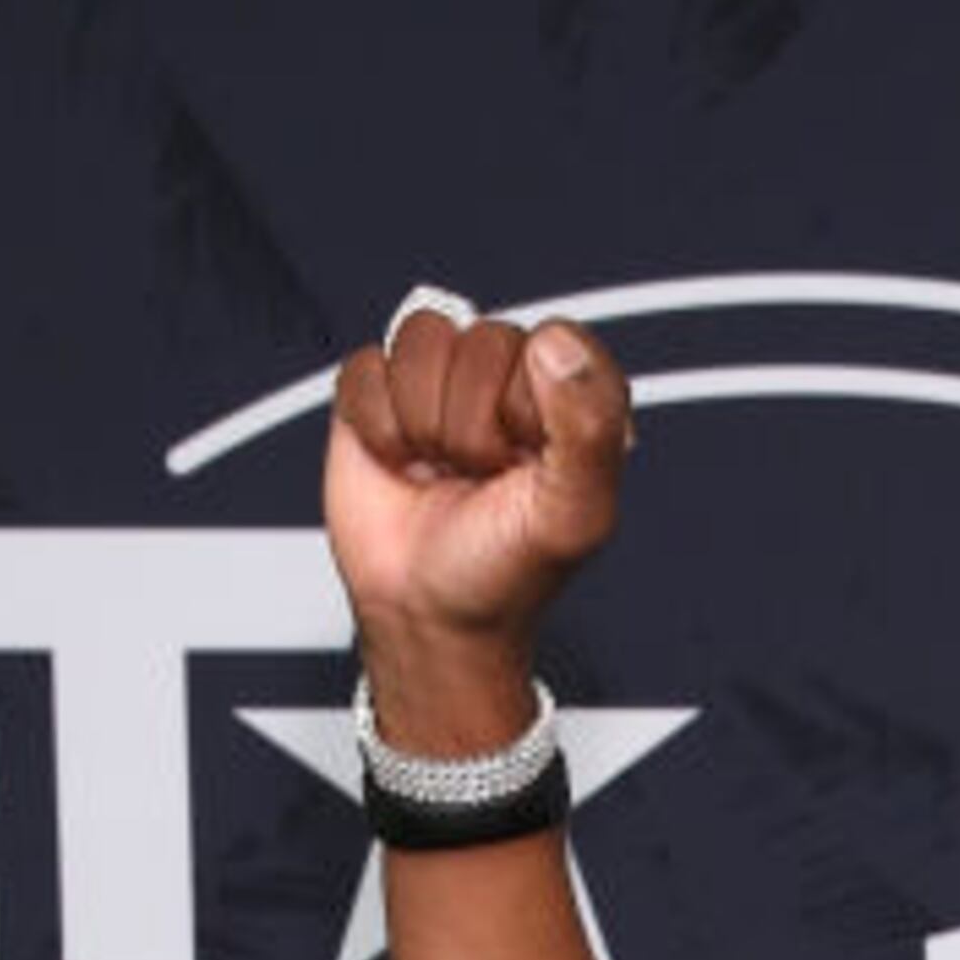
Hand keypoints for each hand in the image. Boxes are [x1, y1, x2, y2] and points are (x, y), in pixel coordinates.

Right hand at [324, 296, 635, 709]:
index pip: (550, 343)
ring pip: (422, 341)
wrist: (426, 618)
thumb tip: (554, 342)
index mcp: (565, 396)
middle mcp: (503, 377)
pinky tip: (399, 465)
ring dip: (424, 425)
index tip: (526, 467)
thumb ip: (591, 428)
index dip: (529, 410)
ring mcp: (438, 378)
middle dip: (473, 427)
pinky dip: (378, 427)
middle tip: (477, 480)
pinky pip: (368, 365)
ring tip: (440, 471)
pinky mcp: (379, 390)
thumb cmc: (504, 573)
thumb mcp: (575, 516)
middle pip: (480, 341)